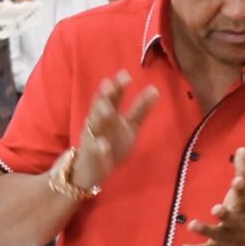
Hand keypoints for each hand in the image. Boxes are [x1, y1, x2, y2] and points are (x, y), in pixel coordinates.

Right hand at [74, 70, 159, 191]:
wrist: (89, 170)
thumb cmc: (111, 144)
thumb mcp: (129, 127)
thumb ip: (140, 109)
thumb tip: (155, 89)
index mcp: (109, 116)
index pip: (113, 98)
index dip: (118, 87)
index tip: (125, 74)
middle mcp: (98, 123)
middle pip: (101, 106)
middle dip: (106, 97)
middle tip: (111, 84)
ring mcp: (92, 139)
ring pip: (94, 125)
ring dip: (99, 116)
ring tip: (107, 109)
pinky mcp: (90, 157)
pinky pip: (93, 151)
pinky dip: (98, 148)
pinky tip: (102, 144)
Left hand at [183, 148, 244, 245]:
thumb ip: (243, 171)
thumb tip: (242, 148)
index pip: (244, 197)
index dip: (241, 188)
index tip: (237, 180)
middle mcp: (238, 224)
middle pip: (232, 219)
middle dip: (225, 214)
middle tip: (216, 208)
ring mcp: (228, 238)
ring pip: (217, 234)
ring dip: (205, 230)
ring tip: (192, 224)